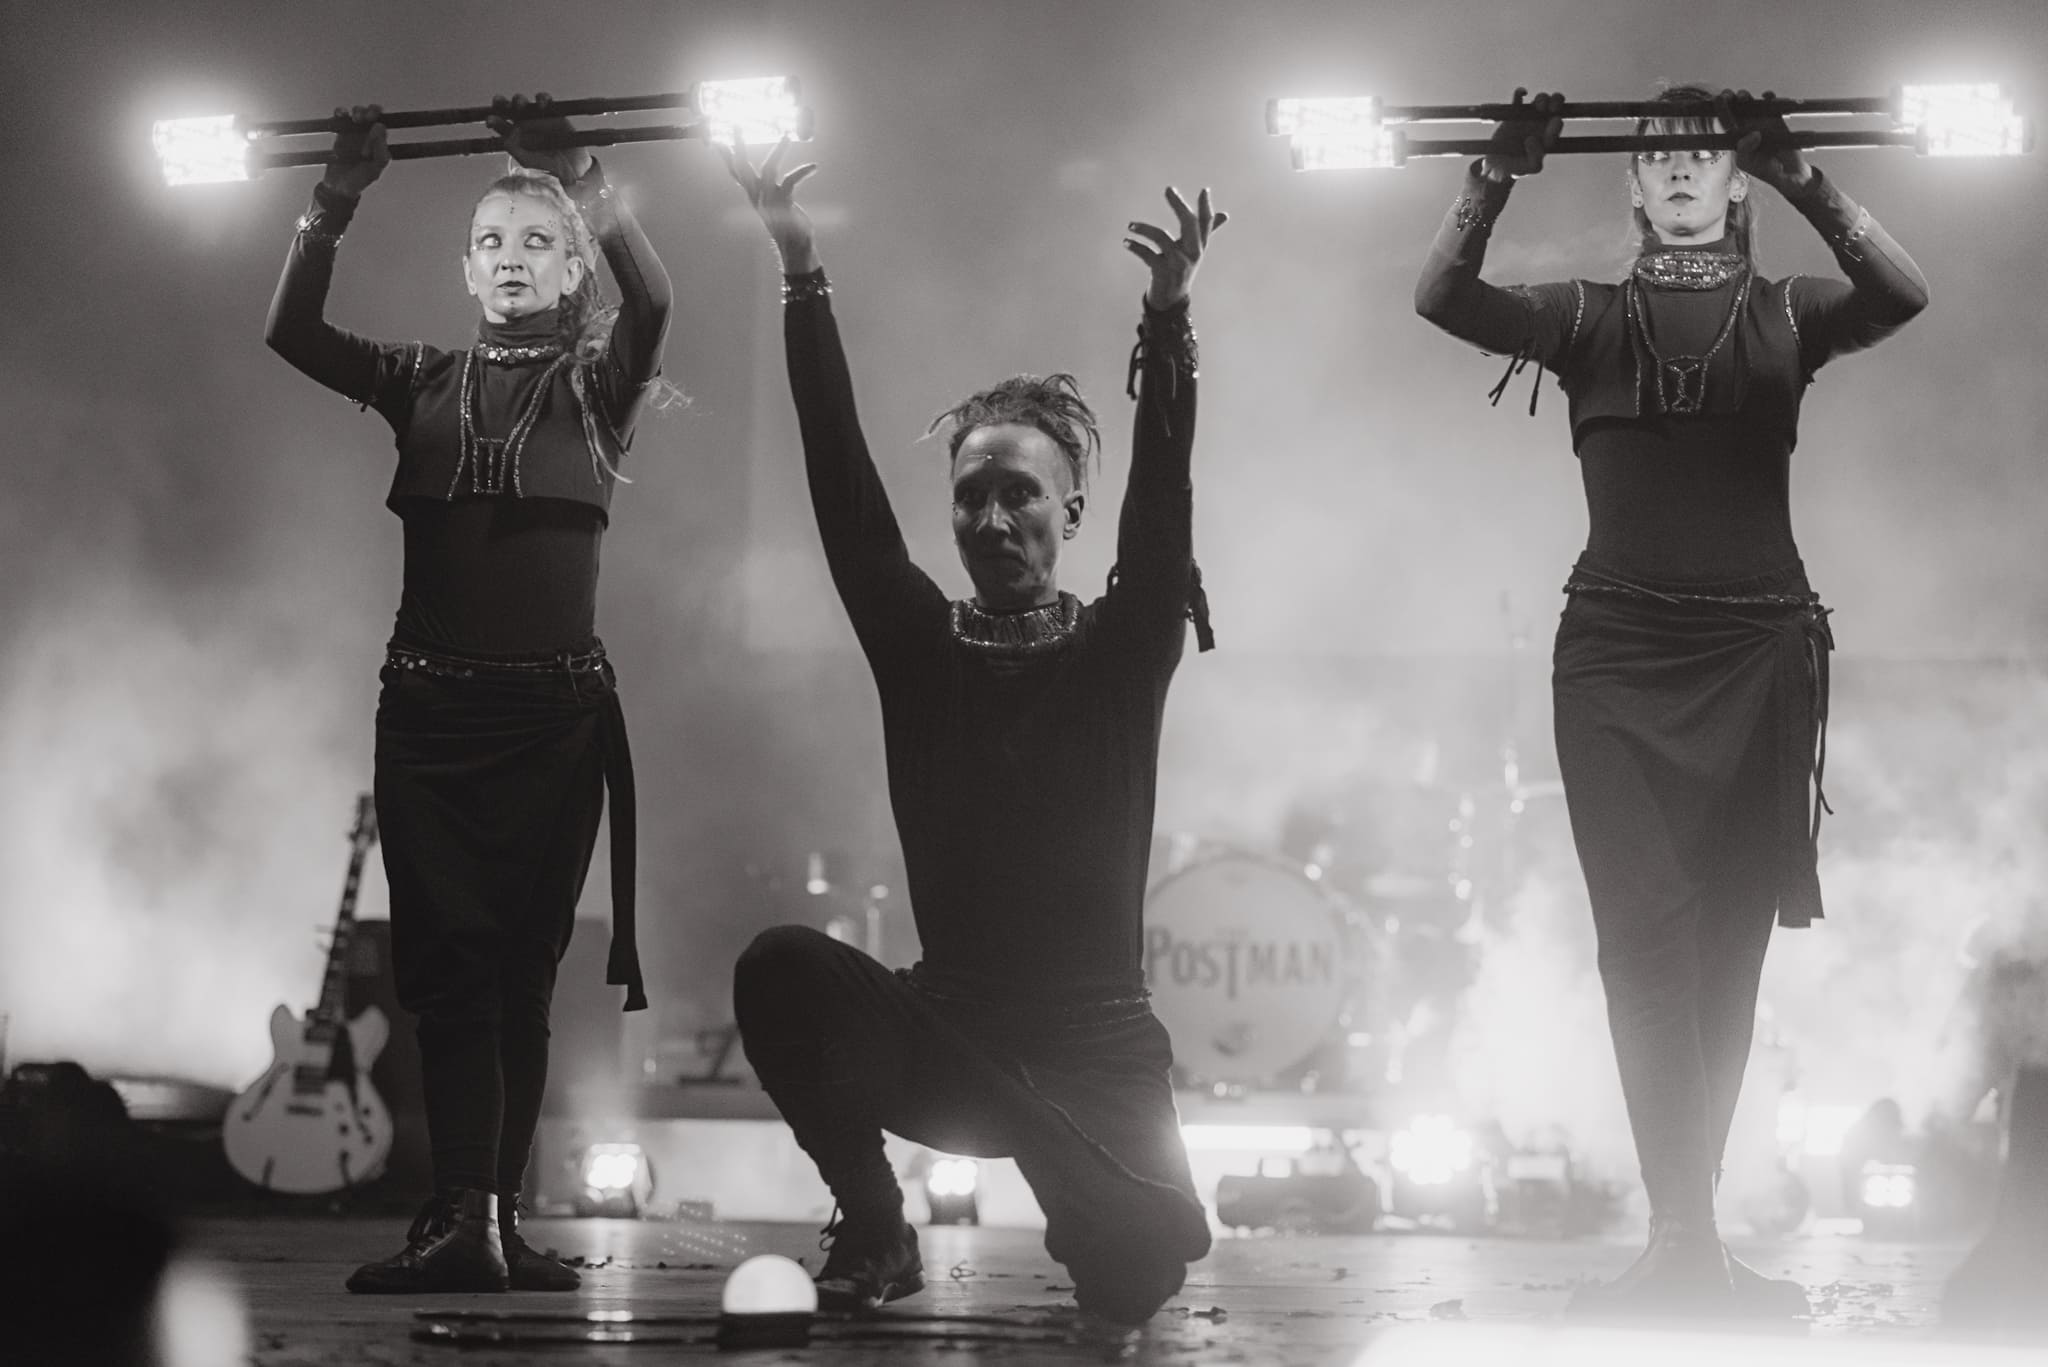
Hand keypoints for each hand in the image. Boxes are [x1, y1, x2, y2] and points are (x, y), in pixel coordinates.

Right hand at [322, 105, 388, 198]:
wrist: (339, 186)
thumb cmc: (360, 179)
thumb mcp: (375, 169)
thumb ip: (381, 150)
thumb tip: (379, 127)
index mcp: (380, 143)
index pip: (384, 126)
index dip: (380, 122)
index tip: (374, 124)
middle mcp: (369, 136)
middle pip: (373, 114)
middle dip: (371, 111)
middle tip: (366, 117)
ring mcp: (355, 133)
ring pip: (358, 113)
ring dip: (358, 111)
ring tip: (355, 119)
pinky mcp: (340, 132)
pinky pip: (341, 117)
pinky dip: (341, 112)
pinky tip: (341, 114)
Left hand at [488, 93, 592, 185]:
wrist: (574, 168)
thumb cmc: (549, 169)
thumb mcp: (528, 162)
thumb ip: (514, 149)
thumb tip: (507, 134)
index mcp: (514, 138)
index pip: (499, 125)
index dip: (493, 120)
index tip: (490, 120)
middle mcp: (523, 126)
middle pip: (507, 109)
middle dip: (500, 103)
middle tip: (499, 102)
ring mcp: (537, 119)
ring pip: (523, 102)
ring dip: (518, 99)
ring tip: (520, 104)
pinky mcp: (553, 114)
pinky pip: (544, 100)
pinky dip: (542, 98)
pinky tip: (541, 103)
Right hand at [720, 136, 820, 274]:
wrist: (794, 246)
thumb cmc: (783, 220)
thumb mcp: (768, 199)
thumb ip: (761, 184)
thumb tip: (758, 171)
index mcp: (752, 192)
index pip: (734, 170)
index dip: (724, 153)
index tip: (715, 135)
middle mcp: (757, 194)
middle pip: (741, 166)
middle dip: (738, 145)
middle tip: (737, 124)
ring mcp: (769, 199)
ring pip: (768, 169)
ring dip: (778, 151)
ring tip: (786, 135)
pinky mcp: (784, 203)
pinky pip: (791, 181)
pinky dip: (803, 172)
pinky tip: (813, 166)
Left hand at [1124, 186, 1225, 310]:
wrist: (1172, 299)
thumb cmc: (1183, 269)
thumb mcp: (1194, 250)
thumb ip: (1207, 231)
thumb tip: (1225, 215)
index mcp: (1200, 245)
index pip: (1206, 223)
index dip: (1206, 207)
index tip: (1204, 190)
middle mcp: (1193, 253)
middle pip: (1189, 224)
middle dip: (1179, 205)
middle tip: (1168, 189)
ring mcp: (1178, 263)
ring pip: (1161, 237)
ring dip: (1144, 229)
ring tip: (1130, 226)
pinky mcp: (1163, 272)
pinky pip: (1147, 254)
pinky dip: (1135, 247)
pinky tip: (1126, 242)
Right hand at [1482, 88, 1563, 183]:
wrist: (1498, 166)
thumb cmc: (1517, 169)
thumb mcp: (1530, 169)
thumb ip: (1536, 158)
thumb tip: (1533, 139)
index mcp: (1548, 136)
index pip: (1558, 124)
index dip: (1557, 121)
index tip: (1553, 121)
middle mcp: (1541, 125)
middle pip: (1556, 106)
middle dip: (1556, 101)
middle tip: (1549, 108)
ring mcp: (1529, 118)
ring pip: (1541, 100)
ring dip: (1542, 98)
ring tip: (1538, 106)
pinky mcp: (1514, 114)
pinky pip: (1518, 99)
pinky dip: (1520, 93)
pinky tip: (1522, 93)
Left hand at [1721, 89, 1812, 193]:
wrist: (1790, 173)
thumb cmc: (1767, 171)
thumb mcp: (1751, 164)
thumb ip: (1746, 151)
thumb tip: (1752, 135)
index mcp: (1736, 140)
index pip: (1724, 123)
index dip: (1720, 111)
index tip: (1717, 101)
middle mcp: (1746, 129)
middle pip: (1734, 110)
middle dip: (1729, 100)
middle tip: (1728, 95)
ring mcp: (1761, 123)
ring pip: (1750, 105)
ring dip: (1745, 97)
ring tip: (1743, 96)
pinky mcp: (1776, 120)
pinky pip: (1771, 105)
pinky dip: (1769, 98)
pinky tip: (1767, 96)